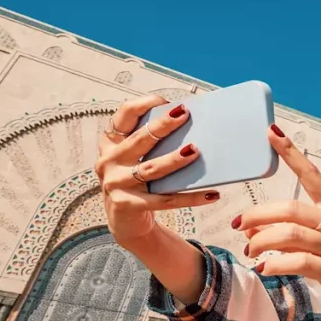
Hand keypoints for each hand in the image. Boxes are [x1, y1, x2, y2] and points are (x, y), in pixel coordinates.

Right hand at [95, 94, 221, 246]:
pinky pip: (164, 200)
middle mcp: (109, 160)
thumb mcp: (135, 157)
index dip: (143, 104)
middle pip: (139, 139)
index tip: (166, 101)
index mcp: (112, 142)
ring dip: (174, 159)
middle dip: (162, 126)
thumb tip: (188, 123)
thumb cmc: (136, 179)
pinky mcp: (127, 204)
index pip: (124, 115)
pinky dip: (190, 197)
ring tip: (195, 151)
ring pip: (150, 169)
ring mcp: (116, 183)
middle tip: (184, 114)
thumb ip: (151, 141)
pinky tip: (211, 194)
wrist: (124, 219)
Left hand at [234, 125, 320, 320]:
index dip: (291, 154)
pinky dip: (275, 263)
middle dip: (259, 214)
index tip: (272, 133)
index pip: (312, 175)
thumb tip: (253, 231)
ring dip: (262, 241)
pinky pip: (299, 262)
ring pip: (291, 234)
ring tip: (249, 251)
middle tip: (238, 224)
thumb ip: (292, 233)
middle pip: (291, 208)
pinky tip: (264, 268)